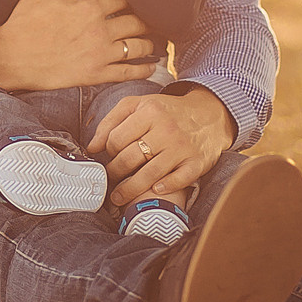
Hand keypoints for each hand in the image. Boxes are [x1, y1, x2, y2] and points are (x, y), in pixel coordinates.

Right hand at [0, 0, 154, 92]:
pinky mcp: (95, 74)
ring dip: (148, 42)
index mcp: (88, 9)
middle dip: (145, 19)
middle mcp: (100, 31)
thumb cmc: (24, 23)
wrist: (11, 58)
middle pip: (136, 22)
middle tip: (149, 18)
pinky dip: (144, 70)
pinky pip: (128, 72)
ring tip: (151, 40)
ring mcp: (99, 54)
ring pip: (137, 46)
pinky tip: (151, 67)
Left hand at [88, 88, 236, 206]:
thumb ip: (111, 121)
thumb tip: (92, 147)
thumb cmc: (167, 111)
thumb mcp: (138, 105)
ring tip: (118, 197)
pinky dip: (165, 187)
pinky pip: (179, 180)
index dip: (108, 151)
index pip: (117, 138)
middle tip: (110, 179)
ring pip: (150, 174)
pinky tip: (154, 191)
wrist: (209, 115)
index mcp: (150, 112)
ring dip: (130, 189)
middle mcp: (167, 129)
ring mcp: (182, 147)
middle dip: (114, 172)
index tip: (109, 157)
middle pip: (130, 158)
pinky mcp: (197, 162)